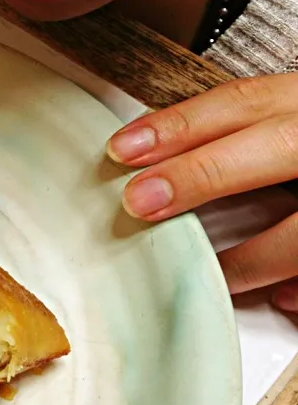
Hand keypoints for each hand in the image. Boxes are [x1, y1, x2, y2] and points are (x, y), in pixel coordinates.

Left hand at [106, 74, 297, 312]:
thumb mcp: (295, 119)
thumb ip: (253, 134)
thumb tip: (168, 165)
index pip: (243, 101)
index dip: (181, 123)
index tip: (123, 148)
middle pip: (274, 145)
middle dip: (204, 174)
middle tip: (139, 202)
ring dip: (257, 254)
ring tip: (214, 277)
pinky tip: (286, 303)